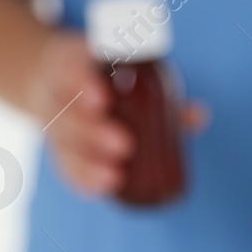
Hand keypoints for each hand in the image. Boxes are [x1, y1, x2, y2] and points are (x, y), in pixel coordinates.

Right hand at [27, 31, 204, 197]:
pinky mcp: (56, 147)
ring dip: (88, 161)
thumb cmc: (102, 76)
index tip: (102, 99)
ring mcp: (53, 121)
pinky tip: (103, 188)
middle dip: (92, 130)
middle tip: (124, 144)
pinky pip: (64, 164)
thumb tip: (198, 115)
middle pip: (65, 112)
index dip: (83, 84)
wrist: (53, 77)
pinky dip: (82, 178)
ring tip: (115, 175)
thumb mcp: (122, 74)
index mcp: (72, 63)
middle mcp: (57, 92)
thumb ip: (161, 96)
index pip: (69, 68)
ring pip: (62, 141)